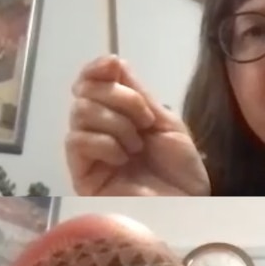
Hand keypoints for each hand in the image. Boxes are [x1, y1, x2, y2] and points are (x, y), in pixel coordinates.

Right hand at [66, 56, 209, 195]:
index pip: (92, 82)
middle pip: (85, 92)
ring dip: (116, 123)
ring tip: (137, 146)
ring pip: (80, 112)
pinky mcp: (82, 175)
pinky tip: (122, 158)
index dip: (97, 68)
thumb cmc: (181, 169)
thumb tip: (113, 62)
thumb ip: (138, 94)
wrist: (188, 204)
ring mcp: (89, 153)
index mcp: (119, 115)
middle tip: (145, 122)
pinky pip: (76, 141)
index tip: (113, 65)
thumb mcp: (166, 122)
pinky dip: (104, 143)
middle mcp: (99, 130)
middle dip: (121, 99)